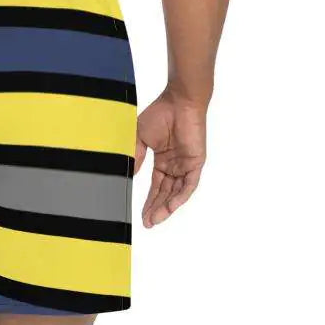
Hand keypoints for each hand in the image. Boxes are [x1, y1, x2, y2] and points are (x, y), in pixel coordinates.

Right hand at [134, 91, 207, 226]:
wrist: (179, 100)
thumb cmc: (160, 114)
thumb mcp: (139, 138)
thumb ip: (135, 157)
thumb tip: (128, 176)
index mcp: (163, 161)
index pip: (156, 187)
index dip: (148, 202)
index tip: (140, 216)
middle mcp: (175, 165)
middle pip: (165, 193)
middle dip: (156, 209)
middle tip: (147, 223)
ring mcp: (186, 164)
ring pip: (177, 193)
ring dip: (166, 207)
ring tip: (156, 220)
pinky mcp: (196, 162)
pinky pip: (189, 185)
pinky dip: (180, 197)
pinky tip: (171, 207)